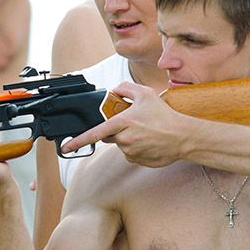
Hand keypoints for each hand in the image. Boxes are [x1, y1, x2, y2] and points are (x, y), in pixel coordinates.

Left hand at [61, 82, 185, 167]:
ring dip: (127, 138)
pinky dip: (136, 147)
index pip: (95, 133)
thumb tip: (114, 91)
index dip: (78, 141)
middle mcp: (124, 139)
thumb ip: (126, 88)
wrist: (183, 137)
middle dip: (115, 129)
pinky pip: (130, 154)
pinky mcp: (137, 161)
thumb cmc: (165, 116)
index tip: (66, 147)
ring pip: (120, 145)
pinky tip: (149, 141)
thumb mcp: (146, 94)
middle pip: (109, 136)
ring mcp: (130, 152)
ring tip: (145, 132)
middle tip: (134, 123)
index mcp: (123, 123)